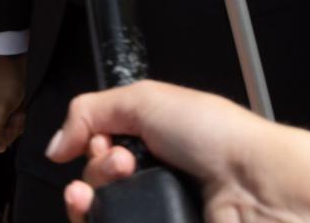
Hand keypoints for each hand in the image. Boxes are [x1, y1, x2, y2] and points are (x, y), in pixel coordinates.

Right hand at [47, 80, 309, 222]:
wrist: (254, 185)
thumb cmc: (215, 135)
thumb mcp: (146, 98)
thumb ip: (91, 112)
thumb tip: (56, 144)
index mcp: (155, 141)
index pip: (101, 149)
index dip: (93, 144)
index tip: (104, 142)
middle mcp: (154, 180)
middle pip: (95, 186)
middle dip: (94, 172)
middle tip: (121, 163)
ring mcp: (157, 213)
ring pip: (100, 216)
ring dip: (87, 202)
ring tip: (103, 192)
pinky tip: (98, 214)